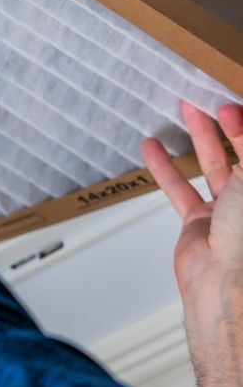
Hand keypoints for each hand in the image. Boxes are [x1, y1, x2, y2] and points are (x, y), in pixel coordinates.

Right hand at [142, 101, 242, 386]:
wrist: (226, 287)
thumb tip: (242, 120)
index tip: (229, 101)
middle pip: (240, 152)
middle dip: (225, 123)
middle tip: (207, 98)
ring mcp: (228, 213)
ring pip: (211, 165)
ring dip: (197, 136)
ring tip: (184, 108)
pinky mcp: (200, 224)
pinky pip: (180, 189)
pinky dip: (165, 167)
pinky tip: (153, 148)